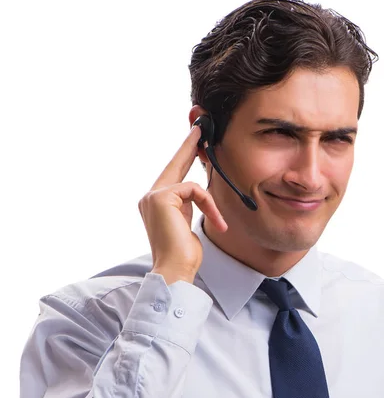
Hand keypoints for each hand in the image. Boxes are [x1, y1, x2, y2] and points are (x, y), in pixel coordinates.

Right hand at [138, 124, 227, 284]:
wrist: (175, 269)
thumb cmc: (183, 252)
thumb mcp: (187, 222)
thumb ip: (187, 204)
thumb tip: (198, 191)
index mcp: (155, 202)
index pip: (172, 173)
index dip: (184, 154)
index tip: (194, 138)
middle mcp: (150, 196)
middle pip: (174, 164)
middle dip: (189, 146)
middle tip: (200, 128)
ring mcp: (153, 196)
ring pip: (190, 183)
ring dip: (209, 203)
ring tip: (219, 223)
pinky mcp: (162, 197)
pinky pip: (195, 190)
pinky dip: (208, 205)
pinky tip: (216, 222)